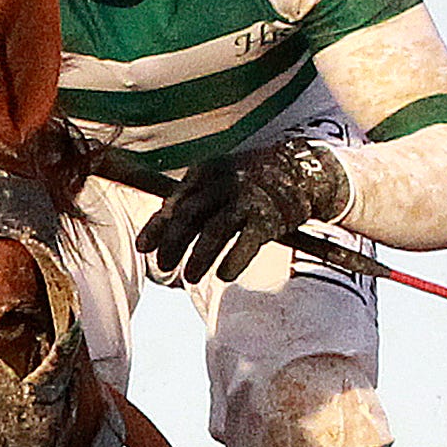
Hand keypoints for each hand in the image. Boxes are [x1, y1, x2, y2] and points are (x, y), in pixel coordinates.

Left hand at [135, 137, 348, 284]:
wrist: (302, 170)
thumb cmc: (250, 181)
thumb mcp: (217, 180)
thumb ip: (191, 201)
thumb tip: (159, 232)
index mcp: (208, 171)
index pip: (175, 201)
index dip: (157, 226)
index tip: (143, 248)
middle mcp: (225, 181)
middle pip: (190, 215)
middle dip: (173, 243)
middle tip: (163, 266)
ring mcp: (248, 198)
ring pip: (215, 230)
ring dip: (199, 257)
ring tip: (189, 277)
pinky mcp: (269, 216)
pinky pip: (247, 242)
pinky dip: (234, 260)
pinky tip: (224, 275)